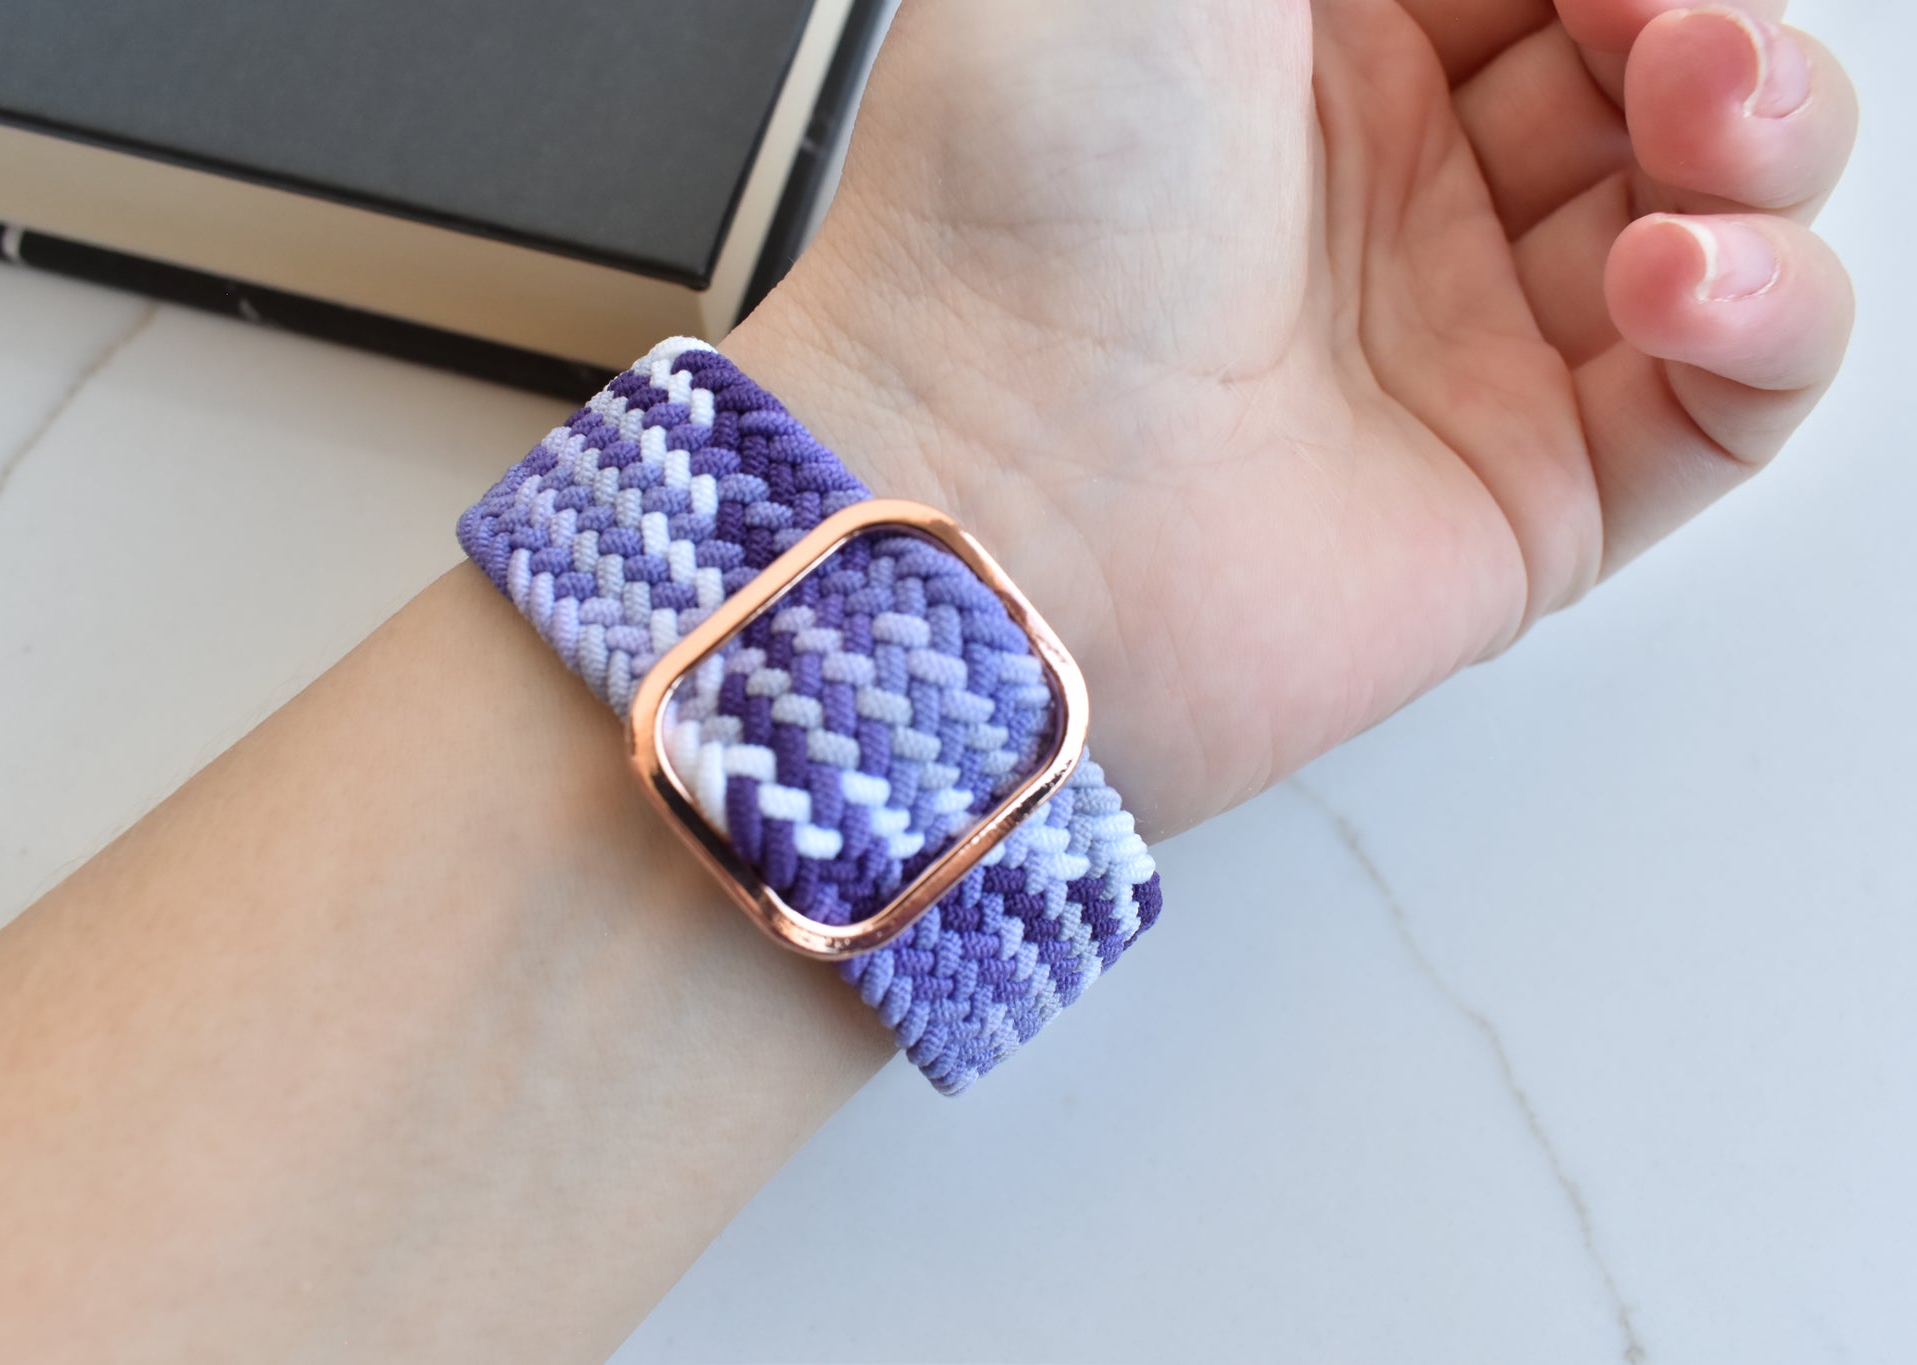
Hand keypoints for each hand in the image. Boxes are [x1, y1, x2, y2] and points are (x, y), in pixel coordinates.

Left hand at [723, 0, 1856, 835]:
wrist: (980, 494)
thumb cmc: (1005, 215)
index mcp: (1300, 54)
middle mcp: (1386, 196)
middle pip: (1648, 66)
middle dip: (1700, 23)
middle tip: (1659, 23)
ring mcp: (1462, 342)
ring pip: (1716, 212)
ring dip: (1767, 138)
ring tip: (1698, 114)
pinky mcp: (1525, 491)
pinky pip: (1727, 399)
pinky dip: (1766, 317)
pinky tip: (1677, 277)